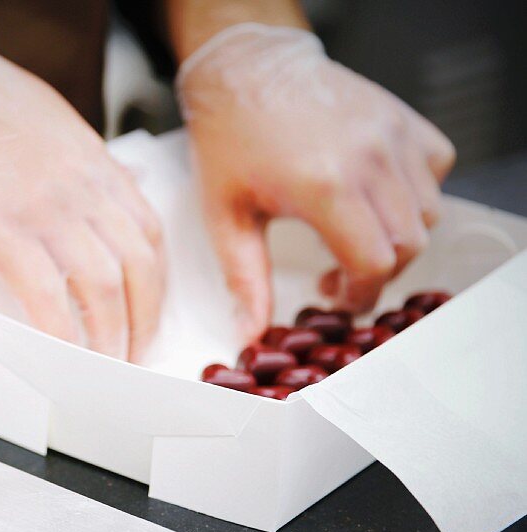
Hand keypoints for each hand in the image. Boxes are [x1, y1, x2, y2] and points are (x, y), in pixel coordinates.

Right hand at [0, 6, 164, 361]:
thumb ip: (83, 167)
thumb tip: (100, 201)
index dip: (157, 282)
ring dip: (108, 336)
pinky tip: (59, 352)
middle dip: (143, 320)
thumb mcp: (54, 124)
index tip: (150, 309)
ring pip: (102, 287)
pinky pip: (45, 292)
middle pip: (137, 267)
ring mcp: (46, 210)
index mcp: (97, 164)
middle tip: (133, 352)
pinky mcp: (2, 229)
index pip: (149, 232)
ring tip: (102, 364)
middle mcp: (84, 189)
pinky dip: (59, 330)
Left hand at [176, 23, 455, 340]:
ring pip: (427, 210)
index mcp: (324, 188)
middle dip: (378, 272)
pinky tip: (375, 196)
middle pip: (408, 244)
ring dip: (398, 235)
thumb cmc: (228, 139)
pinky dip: (416, 191)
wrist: (244, 70)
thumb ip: (244, 278)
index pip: (374, 264)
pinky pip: (436, 168)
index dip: (361, 294)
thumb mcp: (225, 216)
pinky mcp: (401, 116)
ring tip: (353, 235)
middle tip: (339, 273)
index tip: (337, 297)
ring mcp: (391, 134)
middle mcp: (368, 159)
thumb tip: (251, 330)